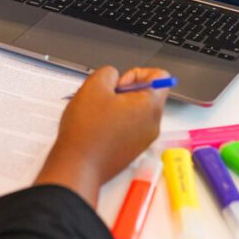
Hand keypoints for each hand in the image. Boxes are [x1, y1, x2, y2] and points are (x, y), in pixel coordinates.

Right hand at [34, 67, 168, 206]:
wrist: (78, 165)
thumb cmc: (87, 131)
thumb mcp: (93, 86)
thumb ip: (109, 72)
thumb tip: (113, 77)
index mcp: (150, 106)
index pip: (160, 77)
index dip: (137, 73)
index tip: (120, 83)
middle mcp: (153, 124)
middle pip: (146, 95)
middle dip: (124, 91)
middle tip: (104, 98)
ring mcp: (143, 139)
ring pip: (135, 111)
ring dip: (117, 106)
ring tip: (97, 113)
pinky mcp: (132, 149)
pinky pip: (129, 127)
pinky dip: (115, 122)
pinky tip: (97, 126)